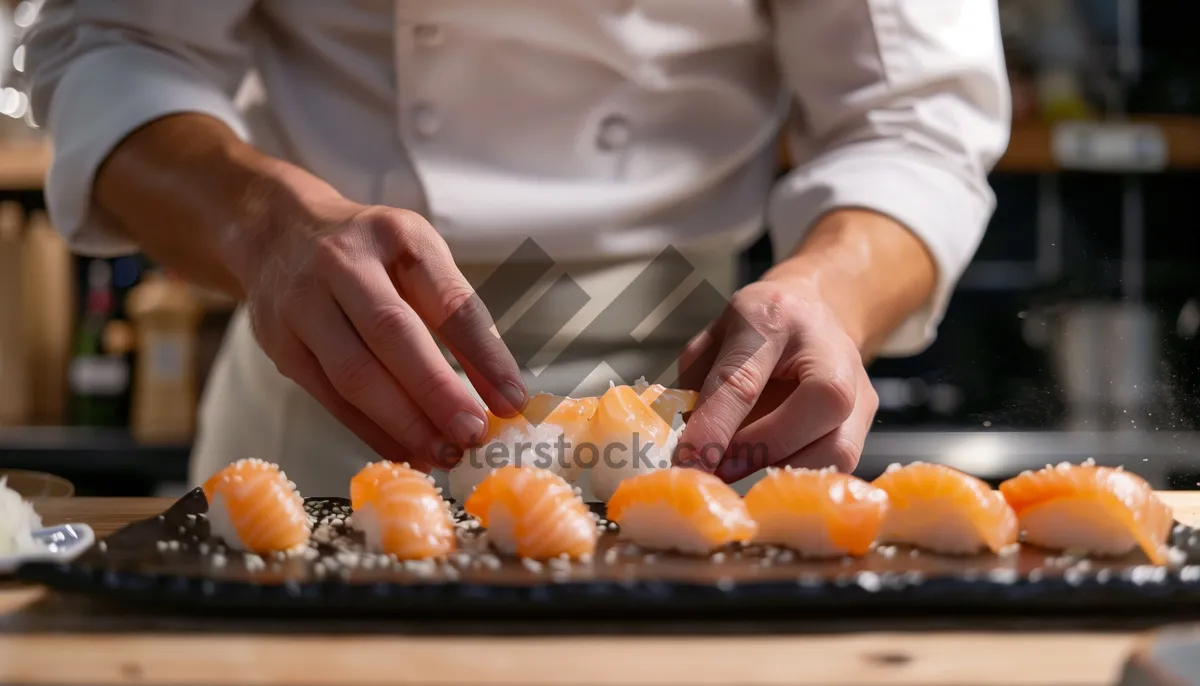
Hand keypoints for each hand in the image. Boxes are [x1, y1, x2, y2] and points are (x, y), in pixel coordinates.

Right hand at [240, 200, 526, 471]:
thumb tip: (499, 391)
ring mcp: (302, 305)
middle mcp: (342, 264)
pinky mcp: (280, 346)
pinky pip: (331, 399)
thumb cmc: (368, 252)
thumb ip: (457, 315)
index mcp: (395, 236)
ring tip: (443, 454)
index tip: (511, 401)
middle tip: (472, 434)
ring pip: (354, 374)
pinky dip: (372, 432)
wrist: (276, 233)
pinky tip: (405, 451)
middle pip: (392, 335)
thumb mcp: (418, 256)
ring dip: (404, 424)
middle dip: (437, 393)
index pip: (448, 300)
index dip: (483, 355)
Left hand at [675, 278, 877, 481]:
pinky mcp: (869, 415)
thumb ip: (696, 389)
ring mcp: (859, 382)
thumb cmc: (755, 328)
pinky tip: (771, 470)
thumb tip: (687, 450)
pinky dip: (800, 475)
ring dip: (783, 470)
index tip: (689, 462)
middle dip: (763, 448)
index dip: (714, 428)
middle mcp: (828, 345)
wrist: (813, 309)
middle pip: (820, 403)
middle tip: (721, 467)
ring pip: (839, 446)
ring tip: (743, 470)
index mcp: (773, 317)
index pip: (744, 379)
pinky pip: (842, 461)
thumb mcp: (713, 341)